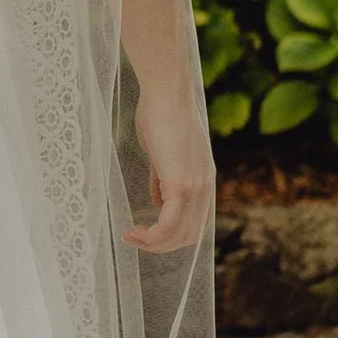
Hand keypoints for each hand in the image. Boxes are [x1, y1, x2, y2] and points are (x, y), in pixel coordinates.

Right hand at [124, 99, 215, 254]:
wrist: (167, 92)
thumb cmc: (160, 112)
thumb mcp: (163, 152)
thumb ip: (162, 177)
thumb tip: (157, 200)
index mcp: (204, 178)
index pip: (199, 223)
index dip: (175, 235)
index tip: (149, 232)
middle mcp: (205, 186)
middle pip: (191, 236)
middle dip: (162, 245)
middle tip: (135, 239)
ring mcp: (196, 186)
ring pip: (181, 235)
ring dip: (154, 244)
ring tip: (131, 237)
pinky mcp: (182, 184)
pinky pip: (169, 224)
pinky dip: (151, 236)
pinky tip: (133, 232)